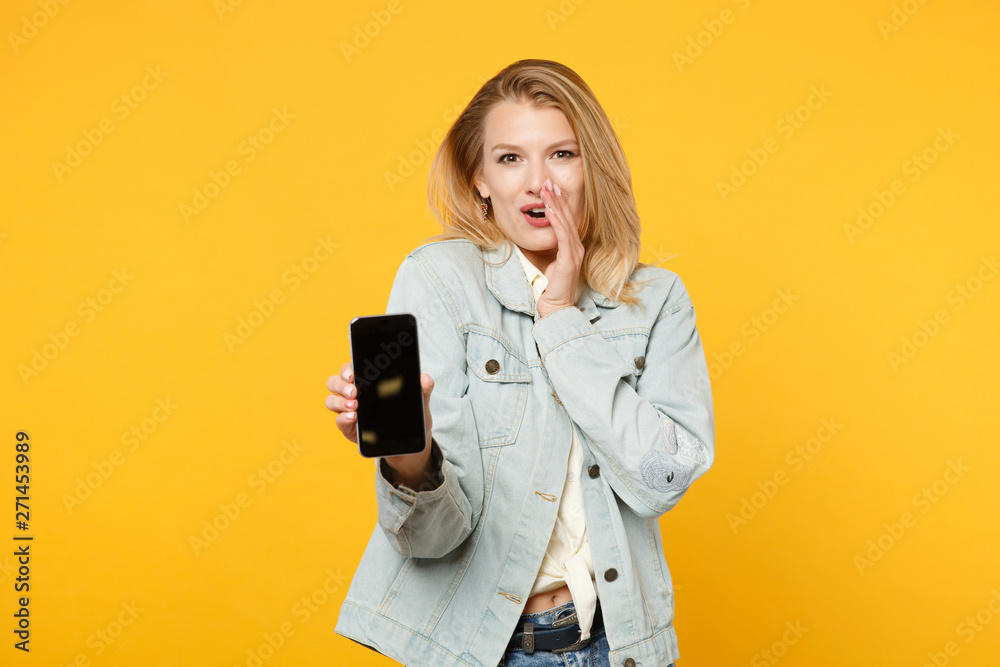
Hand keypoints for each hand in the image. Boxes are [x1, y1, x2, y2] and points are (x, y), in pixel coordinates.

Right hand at [326, 362, 438, 485]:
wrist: (410, 445)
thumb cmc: (411, 417)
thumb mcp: (419, 403)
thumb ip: (423, 389)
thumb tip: (425, 378)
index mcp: (367, 382)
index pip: (350, 369)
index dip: (347, 369)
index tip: (352, 374)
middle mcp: (354, 394)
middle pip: (335, 382)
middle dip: (341, 385)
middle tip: (354, 391)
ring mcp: (349, 411)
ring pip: (332, 401)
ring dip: (339, 402)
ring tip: (354, 406)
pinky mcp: (349, 428)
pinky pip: (338, 421)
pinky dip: (343, 418)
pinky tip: (353, 418)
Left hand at [536, 178, 584, 317]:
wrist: (556, 308)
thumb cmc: (549, 288)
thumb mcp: (547, 262)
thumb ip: (546, 247)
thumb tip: (534, 233)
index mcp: (572, 248)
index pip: (566, 220)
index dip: (560, 203)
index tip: (552, 188)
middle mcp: (576, 248)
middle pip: (567, 218)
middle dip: (558, 198)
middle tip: (550, 181)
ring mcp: (575, 254)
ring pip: (565, 224)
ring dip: (557, 205)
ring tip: (549, 190)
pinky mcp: (569, 260)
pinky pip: (563, 237)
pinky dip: (557, 222)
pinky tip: (551, 210)